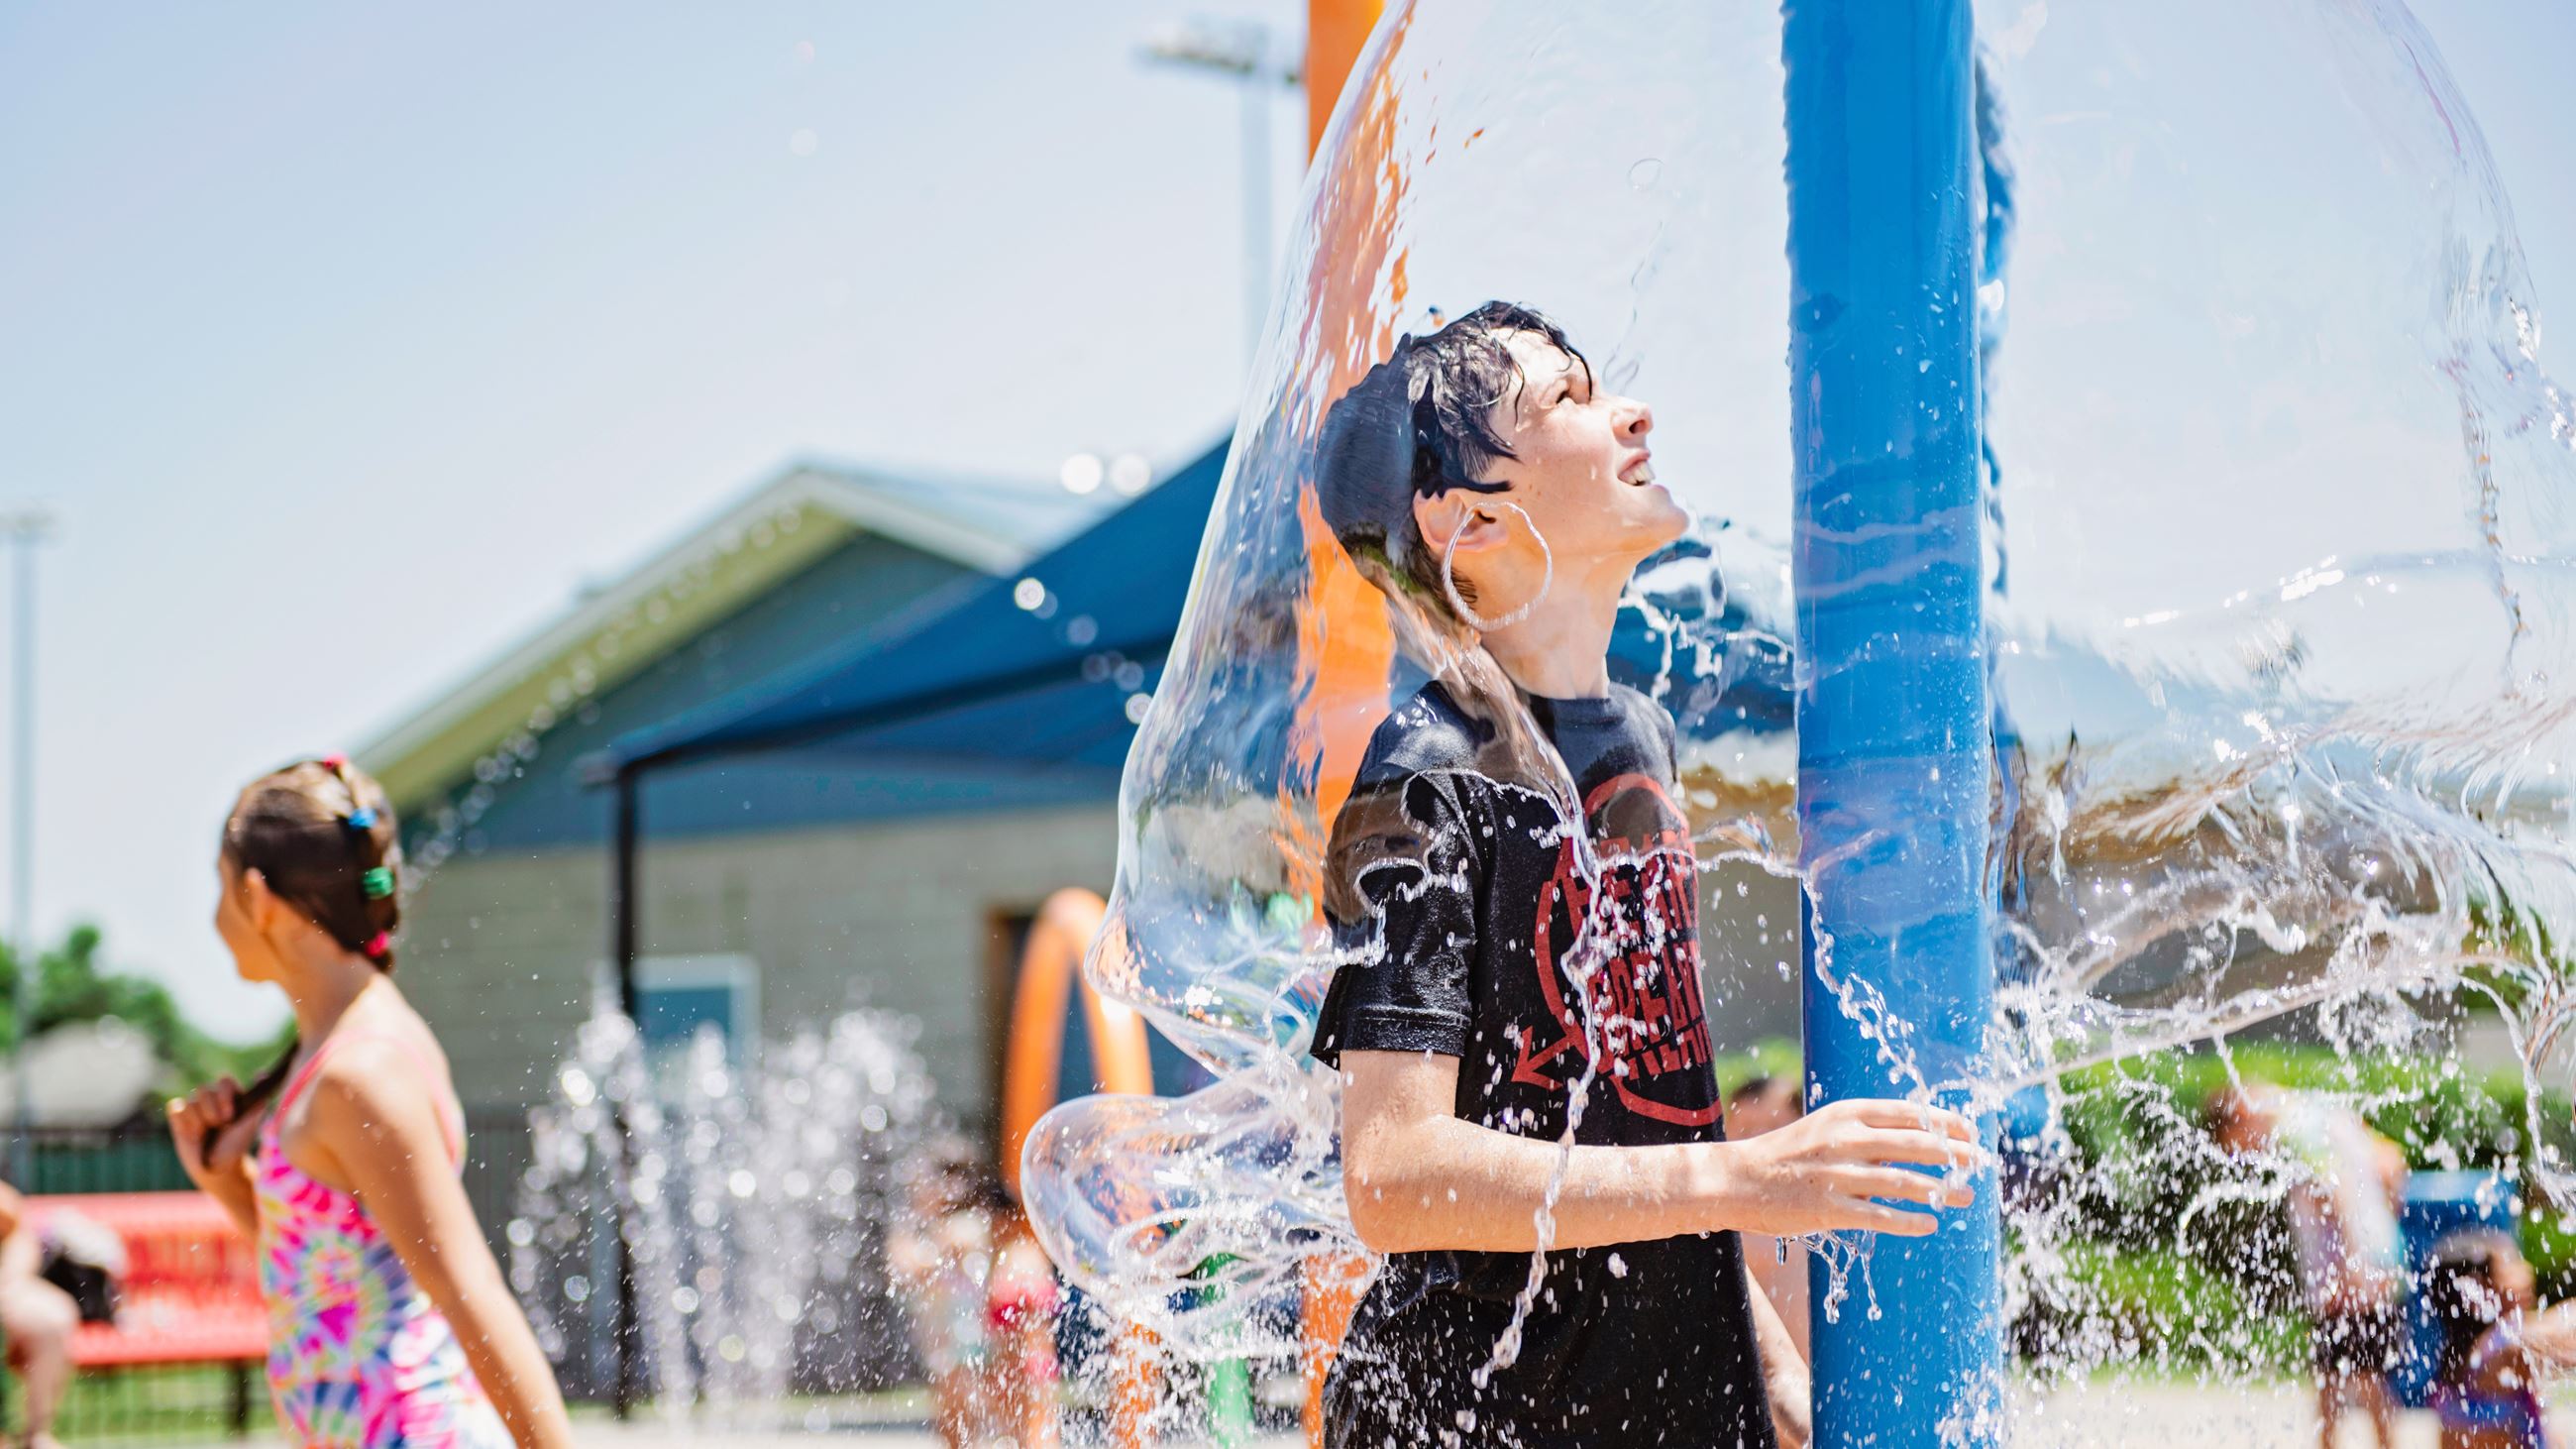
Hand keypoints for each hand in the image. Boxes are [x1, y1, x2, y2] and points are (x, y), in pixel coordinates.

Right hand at [166, 1077, 259, 1189]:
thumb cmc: (237, 1144)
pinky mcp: (178, 1117)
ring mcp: (194, 1106)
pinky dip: (183, 1121)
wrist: (218, 1167)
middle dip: (211, 1111)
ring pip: (190, 1102)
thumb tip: (262, 1074)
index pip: (224, 1081)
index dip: (224, 1096)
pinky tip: (192, 1133)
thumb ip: (257, 1100)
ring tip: (205, 1133)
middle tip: (218, 1127)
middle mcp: (212, 1097)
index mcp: (230, 1095)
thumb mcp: (250, 1123)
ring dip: (198, 1121)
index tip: (230, 1116)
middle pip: (203, 1089)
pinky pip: (175, 1107)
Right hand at [1713, 1098, 1985, 1238]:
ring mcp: (1836, 1174)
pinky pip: (1880, 1216)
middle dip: (1955, 1154)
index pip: (1908, 1113)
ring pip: (1904, 1181)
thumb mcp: (1825, 1128)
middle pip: (1915, 1144)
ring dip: (1941, 1189)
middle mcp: (1844, 1139)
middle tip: (1982, 1164)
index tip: (1971, 1132)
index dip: (1945, 1122)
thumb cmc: (1787, 1154)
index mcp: (1846, 1114)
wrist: (1738, 1179)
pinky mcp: (1828, 1208)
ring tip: (1965, 1196)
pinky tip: (1929, 1224)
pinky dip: (1909, 1220)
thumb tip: (1916, 1138)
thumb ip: (1867, 1132)